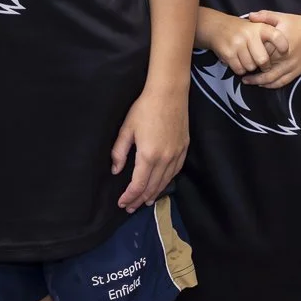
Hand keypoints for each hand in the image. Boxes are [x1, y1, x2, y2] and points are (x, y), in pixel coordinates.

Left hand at [112, 81, 188, 210]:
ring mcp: (176, 154)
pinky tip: (161, 185)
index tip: (122, 203)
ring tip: (145, 201)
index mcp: (148, 155)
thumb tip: (115, 170)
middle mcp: (164, 159)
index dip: (129, 196)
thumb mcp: (127, 129)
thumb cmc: (145, 108)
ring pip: (165, 181)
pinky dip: (167, 182)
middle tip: (130, 207)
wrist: (169, 93)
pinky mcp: (184, 148)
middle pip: (152, 187)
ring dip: (154, 193)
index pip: (138, 185)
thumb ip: (120, 152)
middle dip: (140, 199)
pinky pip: (175, 171)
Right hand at [201, 13, 284, 76]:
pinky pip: (239, 69)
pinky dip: (240, 69)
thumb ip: (271, 32)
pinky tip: (239, 61)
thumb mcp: (257, 24)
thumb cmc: (242, 29)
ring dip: (250, 67)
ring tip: (248, 59)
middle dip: (264, 66)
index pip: (277, 37)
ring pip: (251, 67)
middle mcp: (249, 35)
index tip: (284, 52)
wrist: (216, 26)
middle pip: (263, 60)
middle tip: (263, 64)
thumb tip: (285, 48)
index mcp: (260, 27)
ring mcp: (237, 44)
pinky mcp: (228, 53)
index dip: (282, 46)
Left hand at [241, 10, 300, 87]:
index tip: (239, 55)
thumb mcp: (282, 17)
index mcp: (280, 42)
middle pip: (264, 67)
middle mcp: (286, 56)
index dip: (249, 55)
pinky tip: (262, 84)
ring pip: (272, 78)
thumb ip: (265, 16)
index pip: (260, 51)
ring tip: (247, 80)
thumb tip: (249, 16)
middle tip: (239, 71)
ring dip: (259, 81)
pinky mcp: (297, 72)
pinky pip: (282, 82)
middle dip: (251, 71)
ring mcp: (292, 66)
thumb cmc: (298, 24)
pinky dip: (271, 85)